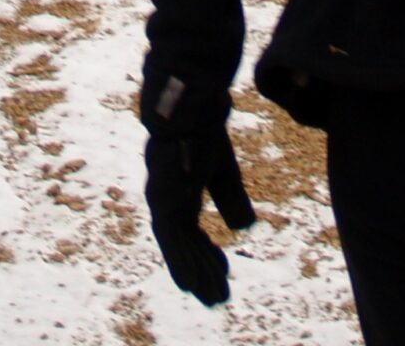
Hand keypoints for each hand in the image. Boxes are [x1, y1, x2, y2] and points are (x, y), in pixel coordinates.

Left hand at [142, 81, 254, 305]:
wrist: (192, 106)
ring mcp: (163, 198)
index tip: (221, 271)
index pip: (189, 231)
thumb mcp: (223, 171)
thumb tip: (241, 228)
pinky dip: (182, 262)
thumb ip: (230, 198)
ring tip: (213, 298)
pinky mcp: (166, 198)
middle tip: (217, 298)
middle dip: (200, 270)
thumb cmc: (204, 130)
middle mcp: (165, 197)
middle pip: (182, 244)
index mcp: (177, 190)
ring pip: (178, 247)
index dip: (204, 254)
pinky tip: (191, 283)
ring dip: (195, 273)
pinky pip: (174, 239)